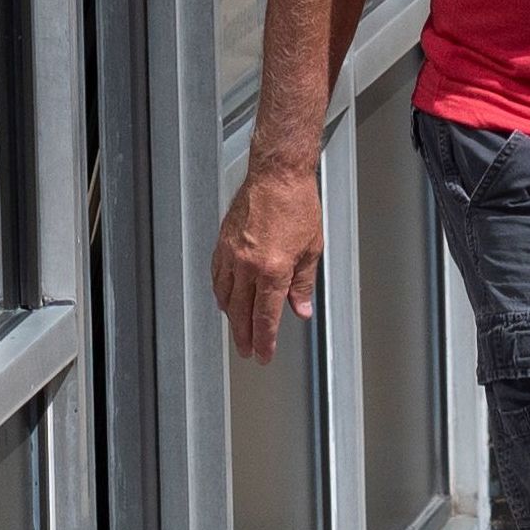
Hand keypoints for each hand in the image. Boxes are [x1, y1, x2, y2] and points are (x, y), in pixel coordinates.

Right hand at [211, 151, 323, 363]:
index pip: (266, 316)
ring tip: (238, 331)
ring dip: (231, 318)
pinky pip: (218, 277)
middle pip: (242, 312)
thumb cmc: (297, 205)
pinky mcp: (222, 244)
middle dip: (245, 336)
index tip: (264, 354)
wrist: (277, 176)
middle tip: (247, 351)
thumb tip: (300, 308)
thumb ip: (302, 283)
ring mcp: (231, 255)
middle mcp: (248, 265)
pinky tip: (225, 301)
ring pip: (226, 297)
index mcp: (273, 269)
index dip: (265, 339)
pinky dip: (221, 294)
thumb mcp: (311, 249)